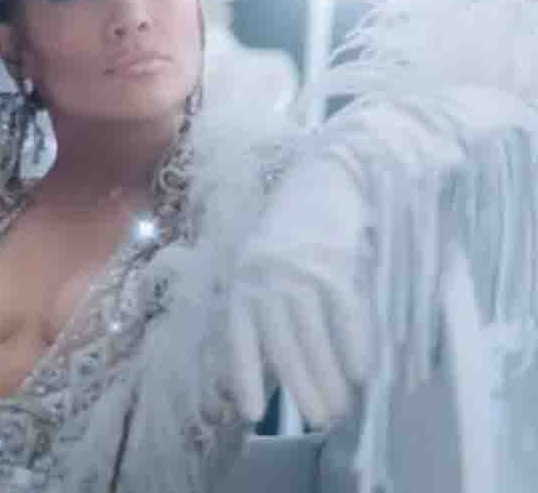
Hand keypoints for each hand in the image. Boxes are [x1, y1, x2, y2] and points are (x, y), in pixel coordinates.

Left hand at [230, 152, 373, 427]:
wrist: (320, 180)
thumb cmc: (287, 233)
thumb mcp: (259, 265)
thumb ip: (259, 306)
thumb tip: (268, 364)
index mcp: (242, 282)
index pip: (239, 338)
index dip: (245, 377)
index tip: (252, 414)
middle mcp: (266, 278)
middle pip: (283, 346)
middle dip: (301, 389)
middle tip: (318, 420)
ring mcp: (300, 271)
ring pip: (314, 338)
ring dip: (329, 379)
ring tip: (340, 408)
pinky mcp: (334, 263)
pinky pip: (345, 315)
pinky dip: (354, 348)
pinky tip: (361, 374)